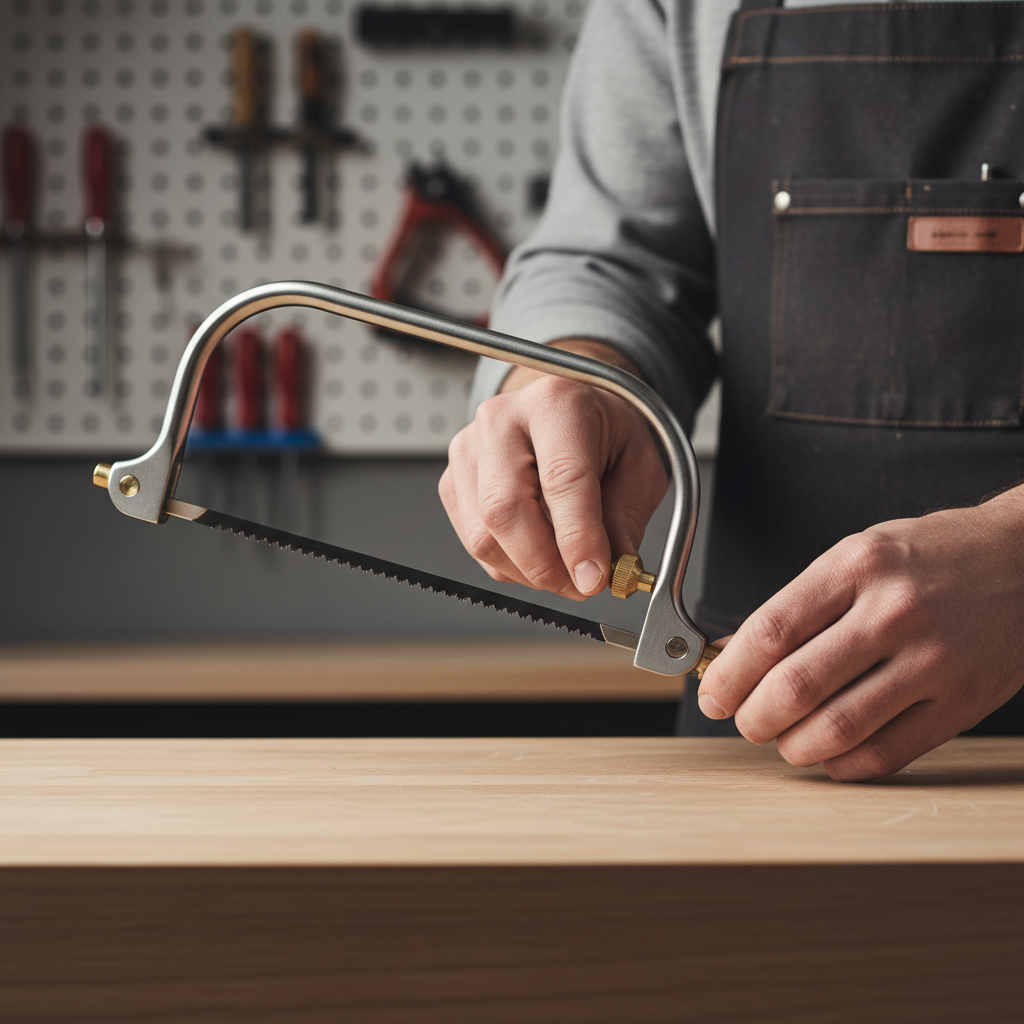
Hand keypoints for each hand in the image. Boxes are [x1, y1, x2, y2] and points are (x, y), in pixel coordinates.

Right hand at [439, 340, 666, 599]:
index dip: (577, 538)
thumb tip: (611, 572)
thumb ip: (626, 519)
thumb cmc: (604, 434)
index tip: (594, 579)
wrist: (567, 412)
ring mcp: (468, 450)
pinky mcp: (452, 480)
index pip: (561, 478)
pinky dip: (510, 566)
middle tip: (581, 586)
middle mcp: (502, 421)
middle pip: (506, 509)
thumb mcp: (639, 466)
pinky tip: (538, 555)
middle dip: (545, 565)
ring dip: (528, 572)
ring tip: (565, 571)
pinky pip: (474, 544)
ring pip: (484, 535)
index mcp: (557, 404)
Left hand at [697, 487, 1023, 780]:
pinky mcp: (963, 702)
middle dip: (752, 717)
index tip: (712, 693)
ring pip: (839, 727)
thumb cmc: (931, 556)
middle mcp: (894, 611)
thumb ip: (796, 606)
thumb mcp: (856, 557)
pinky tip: (830, 755)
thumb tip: (734, 652)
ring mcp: (933, 659)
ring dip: (793, 746)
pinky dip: (844, 765)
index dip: (728, 673)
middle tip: (743, 721)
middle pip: (796, 685)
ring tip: (784, 739)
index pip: (770, 631)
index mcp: (857, 566)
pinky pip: (888, 753)